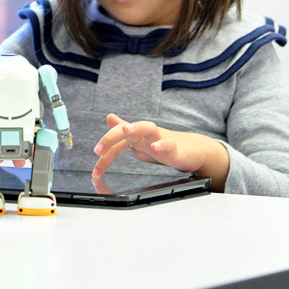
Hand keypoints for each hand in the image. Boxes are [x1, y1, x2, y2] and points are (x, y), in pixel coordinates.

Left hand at [91, 113, 220, 192]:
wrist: (192, 151)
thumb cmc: (165, 145)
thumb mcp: (140, 140)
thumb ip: (123, 132)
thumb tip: (110, 118)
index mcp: (137, 137)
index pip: (116, 140)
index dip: (104, 151)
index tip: (95, 170)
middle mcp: (146, 135)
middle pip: (127, 130)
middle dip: (111, 137)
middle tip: (98, 149)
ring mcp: (160, 139)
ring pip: (148, 128)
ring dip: (136, 128)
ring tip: (126, 130)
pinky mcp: (175, 148)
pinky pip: (168, 144)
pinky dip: (162, 144)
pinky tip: (156, 147)